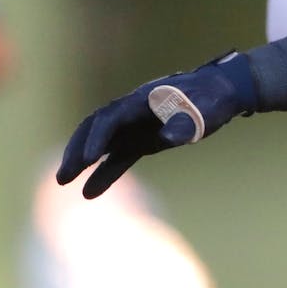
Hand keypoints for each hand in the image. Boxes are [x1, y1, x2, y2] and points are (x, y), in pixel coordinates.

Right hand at [56, 51, 257, 198]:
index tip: (90, 159)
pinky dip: (104, 173)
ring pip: (102, 142)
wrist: (223, 93)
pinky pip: (118, 156)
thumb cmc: (214, 99)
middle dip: (78, 149)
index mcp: (145, 99)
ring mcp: (136, 125)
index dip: (99, 137)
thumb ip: (186, 123)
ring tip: (63, 182)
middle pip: (96, 127)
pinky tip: (89, 193)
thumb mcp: (206, 110)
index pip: (112, 117)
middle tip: (63, 176)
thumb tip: (168, 135)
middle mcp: (133, 110)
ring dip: (82, 160)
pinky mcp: (142, 139)